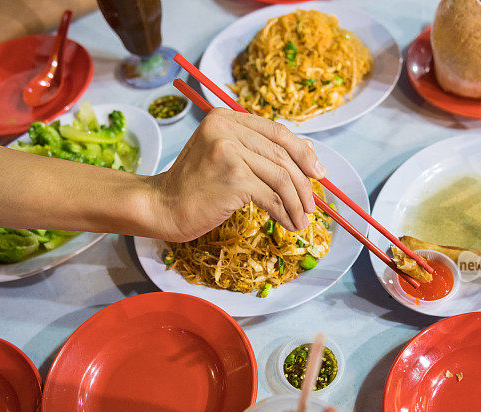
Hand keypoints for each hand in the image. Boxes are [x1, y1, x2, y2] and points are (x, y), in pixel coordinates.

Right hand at [148, 108, 324, 241]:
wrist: (162, 206)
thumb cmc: (194, 186)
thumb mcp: (224, 157)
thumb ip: (257, 150)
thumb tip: (309, 152)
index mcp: (225, 118)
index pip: (276, 131)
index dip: (302, 152)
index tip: (317, 172)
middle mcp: (226, 129)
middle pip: (282, 154)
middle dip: (303, 182)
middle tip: (312, 204)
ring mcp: (229, 152)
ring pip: (281, 177)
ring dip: (297, 202)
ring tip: (302, 220)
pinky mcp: (233, 178)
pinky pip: (271, 197)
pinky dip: (285, 213)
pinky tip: (288, 224)